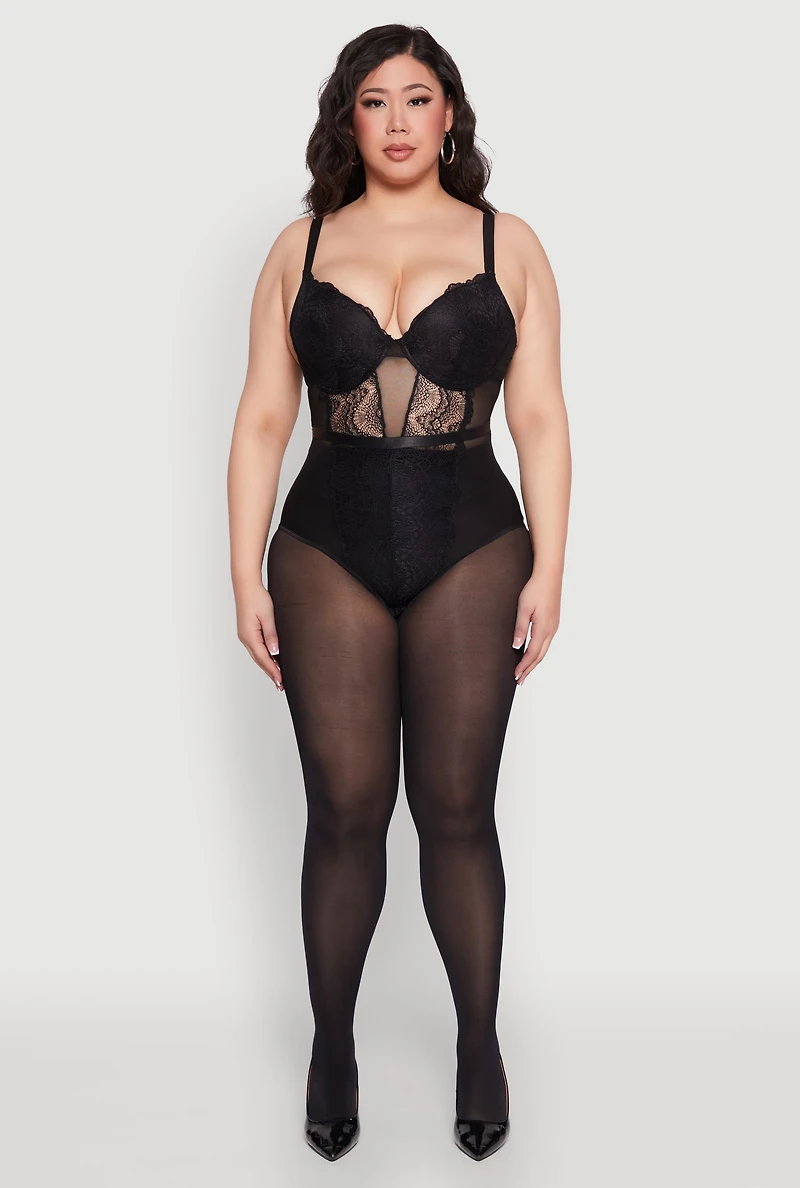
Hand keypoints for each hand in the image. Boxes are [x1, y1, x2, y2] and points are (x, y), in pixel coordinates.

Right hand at [235, 581, 282, 690]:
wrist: (246, 586)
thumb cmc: (257, 598)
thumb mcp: (268, 616)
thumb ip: (271, 635)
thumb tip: (275, 652)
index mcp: (249, 636)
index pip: (263, 659)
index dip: (273, 671)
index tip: (281, 682)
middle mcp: (245, 638)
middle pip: (260, 660)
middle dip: (270, 673)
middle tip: (281, 686)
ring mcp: (245, 636)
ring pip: (258, 656)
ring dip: (268, 667)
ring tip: (278, 677)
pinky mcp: (248, 632)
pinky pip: (257, 649)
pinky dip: (265, 657)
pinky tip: (273, 660)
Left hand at [512, 570, 560, 686]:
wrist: (549, 575)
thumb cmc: (535, 589)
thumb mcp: (524, 608)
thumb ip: (520, 628)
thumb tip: (516, 646)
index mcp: (543, 628)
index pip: (532, 653)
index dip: (523, 666)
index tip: (515, 676)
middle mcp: (551, 630)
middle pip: (539, 656)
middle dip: (529, 669)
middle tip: (520, 680)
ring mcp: (553, 627)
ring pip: (544, 650)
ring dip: (534, 662)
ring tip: (525, 671)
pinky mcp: (553, 622)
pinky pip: (546, 643)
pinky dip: (538, 652)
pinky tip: (533, 654)